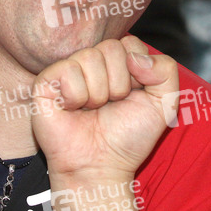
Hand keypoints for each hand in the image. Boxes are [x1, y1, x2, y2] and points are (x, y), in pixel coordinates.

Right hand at [30, 36, 178, 180]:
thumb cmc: (129, 136)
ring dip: (98, 93)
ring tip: (92, 109)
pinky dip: (76, 96)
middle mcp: (93, 61)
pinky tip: (72, 109)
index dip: (137, 73)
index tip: (132, 95)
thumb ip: (165, 71)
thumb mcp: (164, 104)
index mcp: (118, 61)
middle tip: (110, 105)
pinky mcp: (45, 83)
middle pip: (111, 48)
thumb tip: (135, 56)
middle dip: (119, 84)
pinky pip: (66, 71)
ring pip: (90, 57)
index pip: (131, 44)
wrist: (101, 167)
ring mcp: (68, 70)